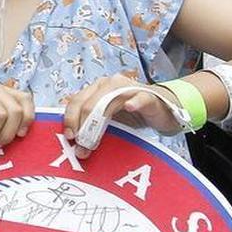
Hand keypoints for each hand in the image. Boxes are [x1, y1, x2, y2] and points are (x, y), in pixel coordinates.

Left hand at [63, 75, 183, 158]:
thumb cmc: (130, 114)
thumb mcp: (107, 120)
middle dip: (83, 126)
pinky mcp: (148, 96)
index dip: (70, 119)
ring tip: (94, 140)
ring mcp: (129, 88)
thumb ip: (90, 125)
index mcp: (97, 88)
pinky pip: (139, 97)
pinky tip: (129, 108)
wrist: (161, 109)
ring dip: (99, 122)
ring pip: (109, 101)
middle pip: (90, 103)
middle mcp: (110, 84)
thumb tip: (72, 140)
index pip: (77, 101)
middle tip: (82, 147)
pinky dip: (134, 102)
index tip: (70, 138)